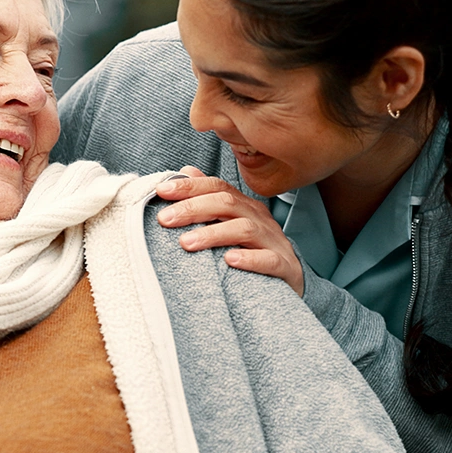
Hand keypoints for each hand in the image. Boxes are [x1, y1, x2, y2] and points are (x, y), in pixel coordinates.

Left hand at [154, 166, 303, 296]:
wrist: (290, 282)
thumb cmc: (252, 250)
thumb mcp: (229, 222)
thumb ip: (208, 198)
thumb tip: (185, 170)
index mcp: (244, 206)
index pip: (216, 187)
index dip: (189, 186)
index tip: (161, 190)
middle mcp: (259, 218)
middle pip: (227, 203)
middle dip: (193, 208)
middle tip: (164, 219)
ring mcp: (273, 242)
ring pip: (244, 229)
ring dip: (213, 234)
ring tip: (186, 243)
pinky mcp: (285, 267)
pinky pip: (270, 260)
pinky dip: (250, 259)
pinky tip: (229, 260)